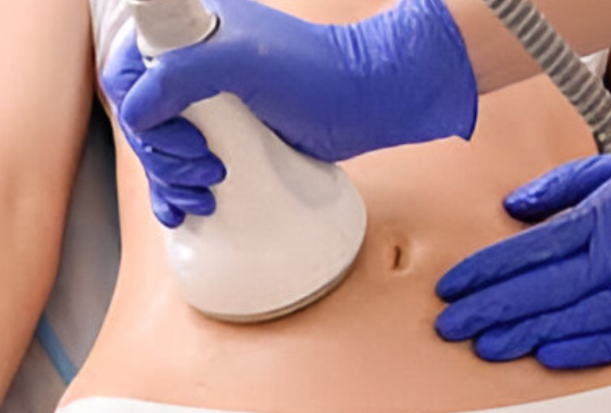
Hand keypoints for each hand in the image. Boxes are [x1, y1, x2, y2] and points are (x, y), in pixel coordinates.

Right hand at [116, 0, 477, 161]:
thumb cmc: (314, 75)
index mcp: (188, 36)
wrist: (366, 104)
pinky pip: (185, 167)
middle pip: (143, 120)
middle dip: (165, 156)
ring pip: (162, 149)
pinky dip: (178, 192)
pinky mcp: (230, 139)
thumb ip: (178, 74)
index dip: (142, 115)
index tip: (180, 138)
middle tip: (207, 169)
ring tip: (208, 191)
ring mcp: (212, 107)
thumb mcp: (239, 61)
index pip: (129, 74)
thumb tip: (136, 112)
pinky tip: (185, 212)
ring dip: (172, 179)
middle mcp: (194, 69)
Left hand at [435, 153, 610, 368]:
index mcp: (599, 220)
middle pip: (538, 288)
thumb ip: (559, 186)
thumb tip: (512, 206)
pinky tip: (546, 356)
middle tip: (450, 325)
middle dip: (488, 309)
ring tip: (483, 345)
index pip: (526, 249)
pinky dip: (581, 351)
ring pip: (570, 319)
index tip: (450, 286)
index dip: (483, 270)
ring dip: (522, 334)